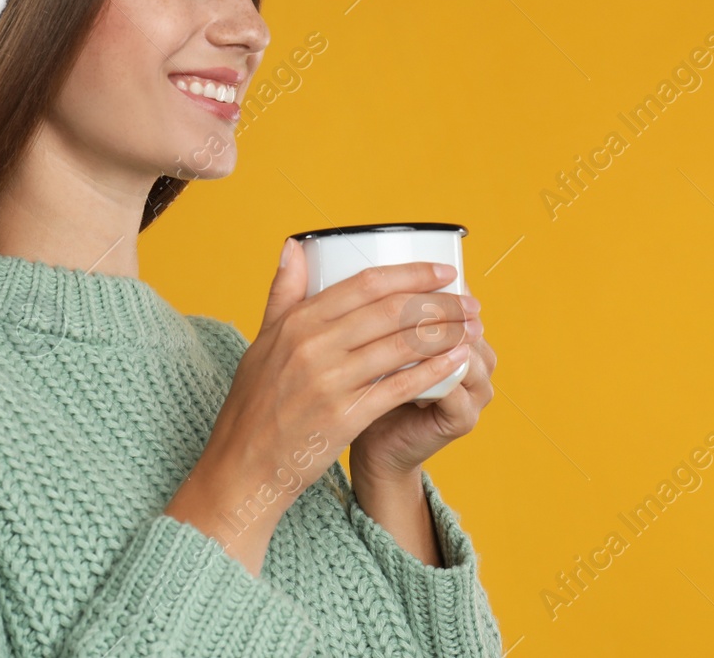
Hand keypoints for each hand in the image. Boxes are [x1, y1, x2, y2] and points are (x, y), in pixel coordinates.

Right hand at [169, 238, 471, 568]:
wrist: (242, 466)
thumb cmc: (255, 404)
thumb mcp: (261, 342)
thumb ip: (283, 293)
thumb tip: (294, 246)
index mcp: (295, 323)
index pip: (364, 284)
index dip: (410, 274)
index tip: (442, 271)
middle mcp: (312, 347)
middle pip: (390, 311)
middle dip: (438, 303)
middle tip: (470, 302)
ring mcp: (329, 382)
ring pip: (401, 347)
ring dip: (443, 334)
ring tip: (471, 329)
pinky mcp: (343, 417)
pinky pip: (399, 388)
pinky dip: (433, 373)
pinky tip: (456, 364)